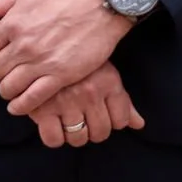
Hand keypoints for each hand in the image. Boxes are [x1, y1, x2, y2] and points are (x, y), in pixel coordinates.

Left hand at [0, 0, 132, 116]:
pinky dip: (21, 106)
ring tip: (14, 87)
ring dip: (8, 90)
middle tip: (9, 69)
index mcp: (12, 23)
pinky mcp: (59, 76)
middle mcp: (23, 44)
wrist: (102, 3)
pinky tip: (20, 104)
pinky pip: (30, 100)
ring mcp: (41, 62)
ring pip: (8, 88)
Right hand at [26, 62, 145, 147]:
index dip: (112, 122)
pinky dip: (54, 138)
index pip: (120, 121)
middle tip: (85, 119)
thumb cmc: (79, 60)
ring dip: (75, 135)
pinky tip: (54, 125)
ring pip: (78, 138)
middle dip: (94, 130)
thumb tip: (139, 125)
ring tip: (69, 121)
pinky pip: (53, 139)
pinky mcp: (43, 108)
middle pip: (101, 133)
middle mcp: (90, 93)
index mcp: (108, 82)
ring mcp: (66, 101)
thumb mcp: (106, 73)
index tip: (102, 115)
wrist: (46, 42)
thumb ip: (123, 101)